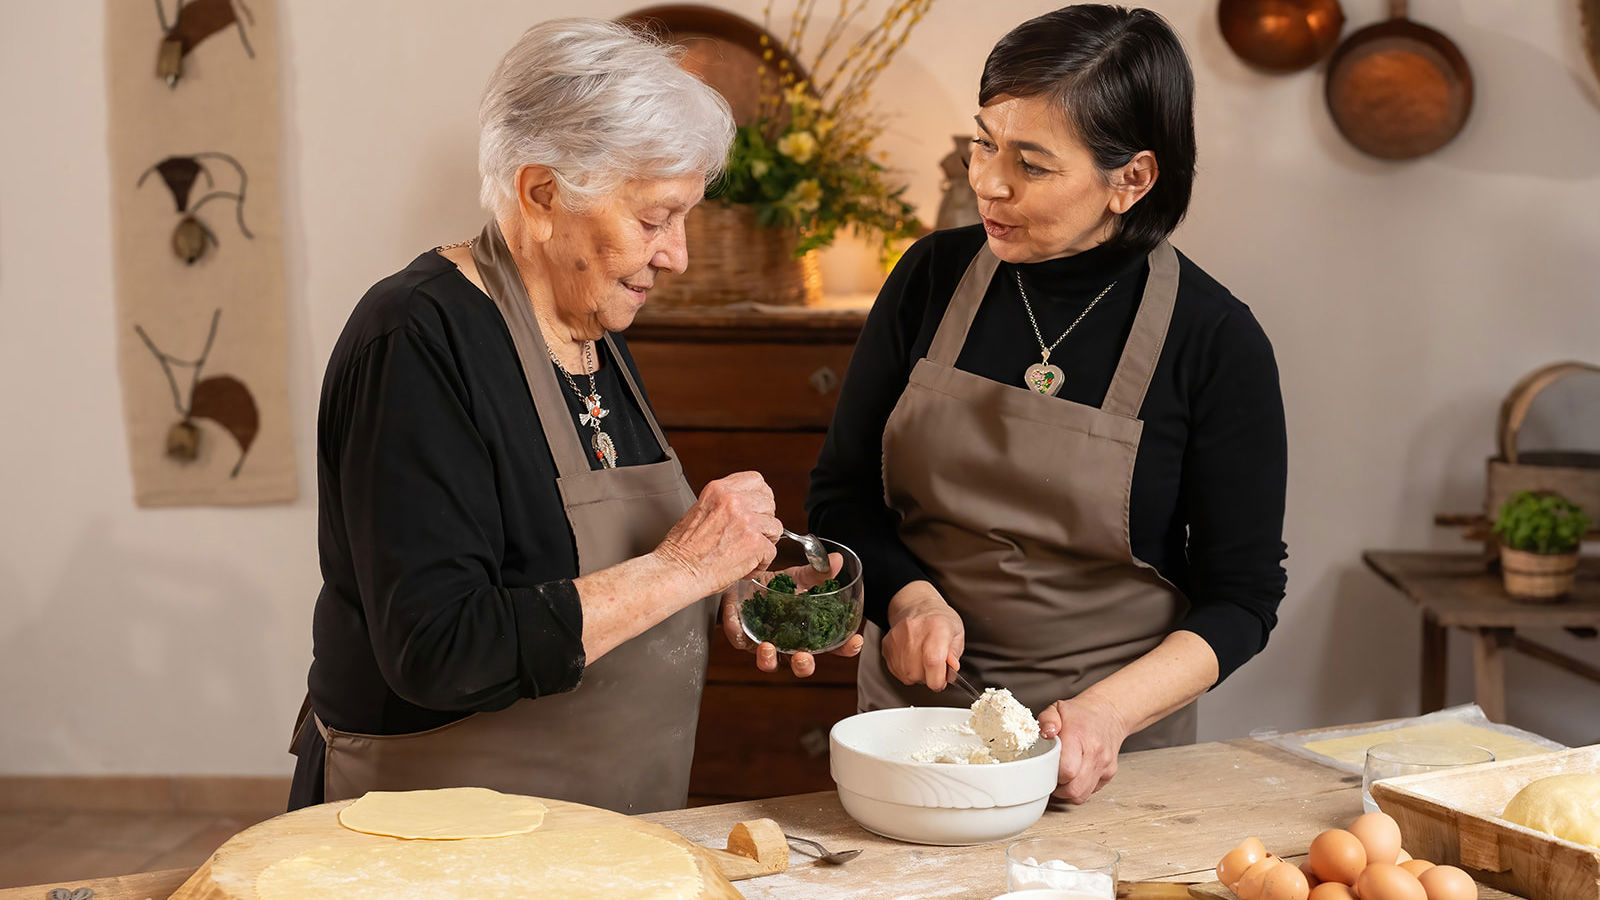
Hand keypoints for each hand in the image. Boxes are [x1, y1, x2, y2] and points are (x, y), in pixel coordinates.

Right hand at [654, 472, 779, 596]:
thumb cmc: (681, 550)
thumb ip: (723, 505)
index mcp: (719, 490)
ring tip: (748, 553)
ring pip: (776, 527)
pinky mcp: (754, 543)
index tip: (757, 510)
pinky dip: (761, 563)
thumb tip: (745, 509)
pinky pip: (772, 552)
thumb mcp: (699, 511)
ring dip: (765, 543)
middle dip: (764, 522)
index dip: (760, 498)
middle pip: (770, 503)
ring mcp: (746, 521)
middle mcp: (734, 501)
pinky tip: (746, 567)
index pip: (757, 481)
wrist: (676, 572)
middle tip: (751, 536)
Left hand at [721, 552, 864, 676]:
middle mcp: (789, 642)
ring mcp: (766, 643)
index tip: (854, 642)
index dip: (845, 648)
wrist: (745, 579)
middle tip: (803, 657)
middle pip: (802, 665)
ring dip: (770, 660)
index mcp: (807, 632)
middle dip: (804, 665)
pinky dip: (740, 636)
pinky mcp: (743, 638)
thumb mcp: (798, 578)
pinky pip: (741, 642)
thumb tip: (836, 560)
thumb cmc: (776, 585)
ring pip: (770, 663)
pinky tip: (740, 627)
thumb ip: (818, 573)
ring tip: (768, 647)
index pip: (832, 646)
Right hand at [880, 581, 963, 690]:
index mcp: (937, 627)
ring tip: (923, 659)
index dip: (938, 679)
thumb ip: (955, 654)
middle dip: (929, 677)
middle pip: (918, 674)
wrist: (916, 606)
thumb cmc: (939, 620)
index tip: (942, 680)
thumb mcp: (957, 633)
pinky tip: (913, 657)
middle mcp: (914, 632)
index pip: (933, 662)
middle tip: (935, 664)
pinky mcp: (886, 646)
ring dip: (918, 675)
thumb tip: (952, 669)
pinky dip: (907, 671)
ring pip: (907, 676)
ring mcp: (897, 639)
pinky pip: (897, 672)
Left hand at [1038, 692, 1129, 803]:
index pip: (1067, 770)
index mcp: (1080, 737)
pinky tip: (1074, 775)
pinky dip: (1079, 789)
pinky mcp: (1109, 774)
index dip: (1052, 773)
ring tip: (1061, 776)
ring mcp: (1104, 766)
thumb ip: (1047, 720)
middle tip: (1050, 774)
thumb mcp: (1058, 708)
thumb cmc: (1081, 713)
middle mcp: (1095, 754)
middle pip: (1074, 789)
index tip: (1045, 767)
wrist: (1110, 712)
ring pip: (1081, 796)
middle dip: (1058, 787)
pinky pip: (1090, 792)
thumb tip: (1046, 733)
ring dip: (1067, 791)